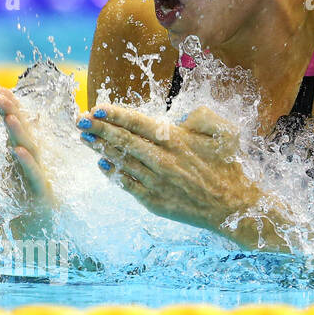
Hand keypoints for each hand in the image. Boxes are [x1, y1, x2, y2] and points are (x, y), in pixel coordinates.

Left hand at [0, 86, 57, 232]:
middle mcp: (35, 165)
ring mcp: (39, 180)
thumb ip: (12, 156)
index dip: (9, 108)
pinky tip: (19, 150)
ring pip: (29, 152)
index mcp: (28, 159)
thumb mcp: (16, 179)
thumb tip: (7, 133)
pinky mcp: (41, 197)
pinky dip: (27, 164)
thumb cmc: (28, 209)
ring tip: (9, 114)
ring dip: (19, 133)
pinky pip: (33, 178)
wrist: (43, 241)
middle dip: (12, 112)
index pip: (17, 129)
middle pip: (23, 134)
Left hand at [77, 104, 263, 236]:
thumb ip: (201, 116)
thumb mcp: (224, 132)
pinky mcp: (155, 201)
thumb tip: (180, 116)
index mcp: (178, 140)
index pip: (139, 123)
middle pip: (124, 140)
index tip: (97, 108)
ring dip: (101, 149)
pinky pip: (129, 185)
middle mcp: (164, 160)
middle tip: (80, 120)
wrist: (234, 206)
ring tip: (84, 138)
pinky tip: (102, 164)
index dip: (115, 115)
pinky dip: (114, 174)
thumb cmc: (229, 166)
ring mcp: (157, 182)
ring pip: (123, 162)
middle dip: (99, 129)